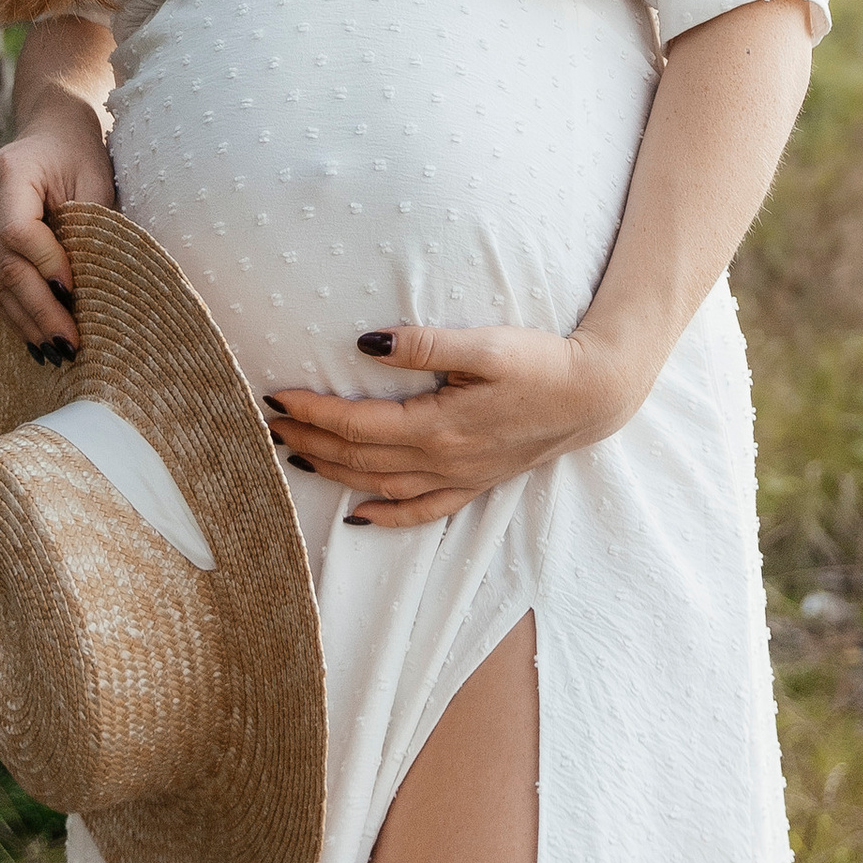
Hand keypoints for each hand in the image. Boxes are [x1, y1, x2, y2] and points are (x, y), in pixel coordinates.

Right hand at [0, 98, 115, 362]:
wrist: (51, 128)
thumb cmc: (80, 152)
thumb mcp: (95, 177)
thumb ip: (90, 224)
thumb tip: (96, 285)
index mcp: (10, 171)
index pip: (19, 232)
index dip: (45, 267)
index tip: (74, 295)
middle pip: (3, 264)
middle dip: (38, 309)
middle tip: (68, 345)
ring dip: (24, 320)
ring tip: (55, 351)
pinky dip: (12, 310)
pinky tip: (35, 336)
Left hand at [262, 323, 644, 529]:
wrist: (594, 395)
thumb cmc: (541, 362)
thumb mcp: (485, 344)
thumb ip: (424, 345)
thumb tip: (366, 344)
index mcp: (437, 426)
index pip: (356, 424)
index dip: (312, 413)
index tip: (276, 398)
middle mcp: (441, 461)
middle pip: (358, 458)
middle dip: (309, 443)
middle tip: (269, 426)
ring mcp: (457, 478)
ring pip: (379, 486)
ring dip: (333, 474)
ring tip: (295, 458)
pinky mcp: (474, 484)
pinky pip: (420, 512)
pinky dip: (385, 517)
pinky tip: (359, 517)